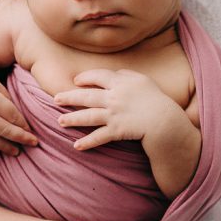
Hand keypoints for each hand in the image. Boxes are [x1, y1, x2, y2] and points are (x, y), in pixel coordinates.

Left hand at [53, 69, 178, 150]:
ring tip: (60, 121)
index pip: (98, 76)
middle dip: (70, 97)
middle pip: (87, 96)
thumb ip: (126, 75)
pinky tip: (76, 146)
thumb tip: (113, 74)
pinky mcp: (117, 130)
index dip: (85, 78)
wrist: (165, 120)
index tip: (76, 81)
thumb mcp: (143, 80)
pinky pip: (99, 136)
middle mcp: (114, 98)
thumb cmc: (156, 99)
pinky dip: (88, 142)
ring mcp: (114, 114)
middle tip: (56, 99)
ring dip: (73, 119)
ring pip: (88, 116)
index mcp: (121, 83)